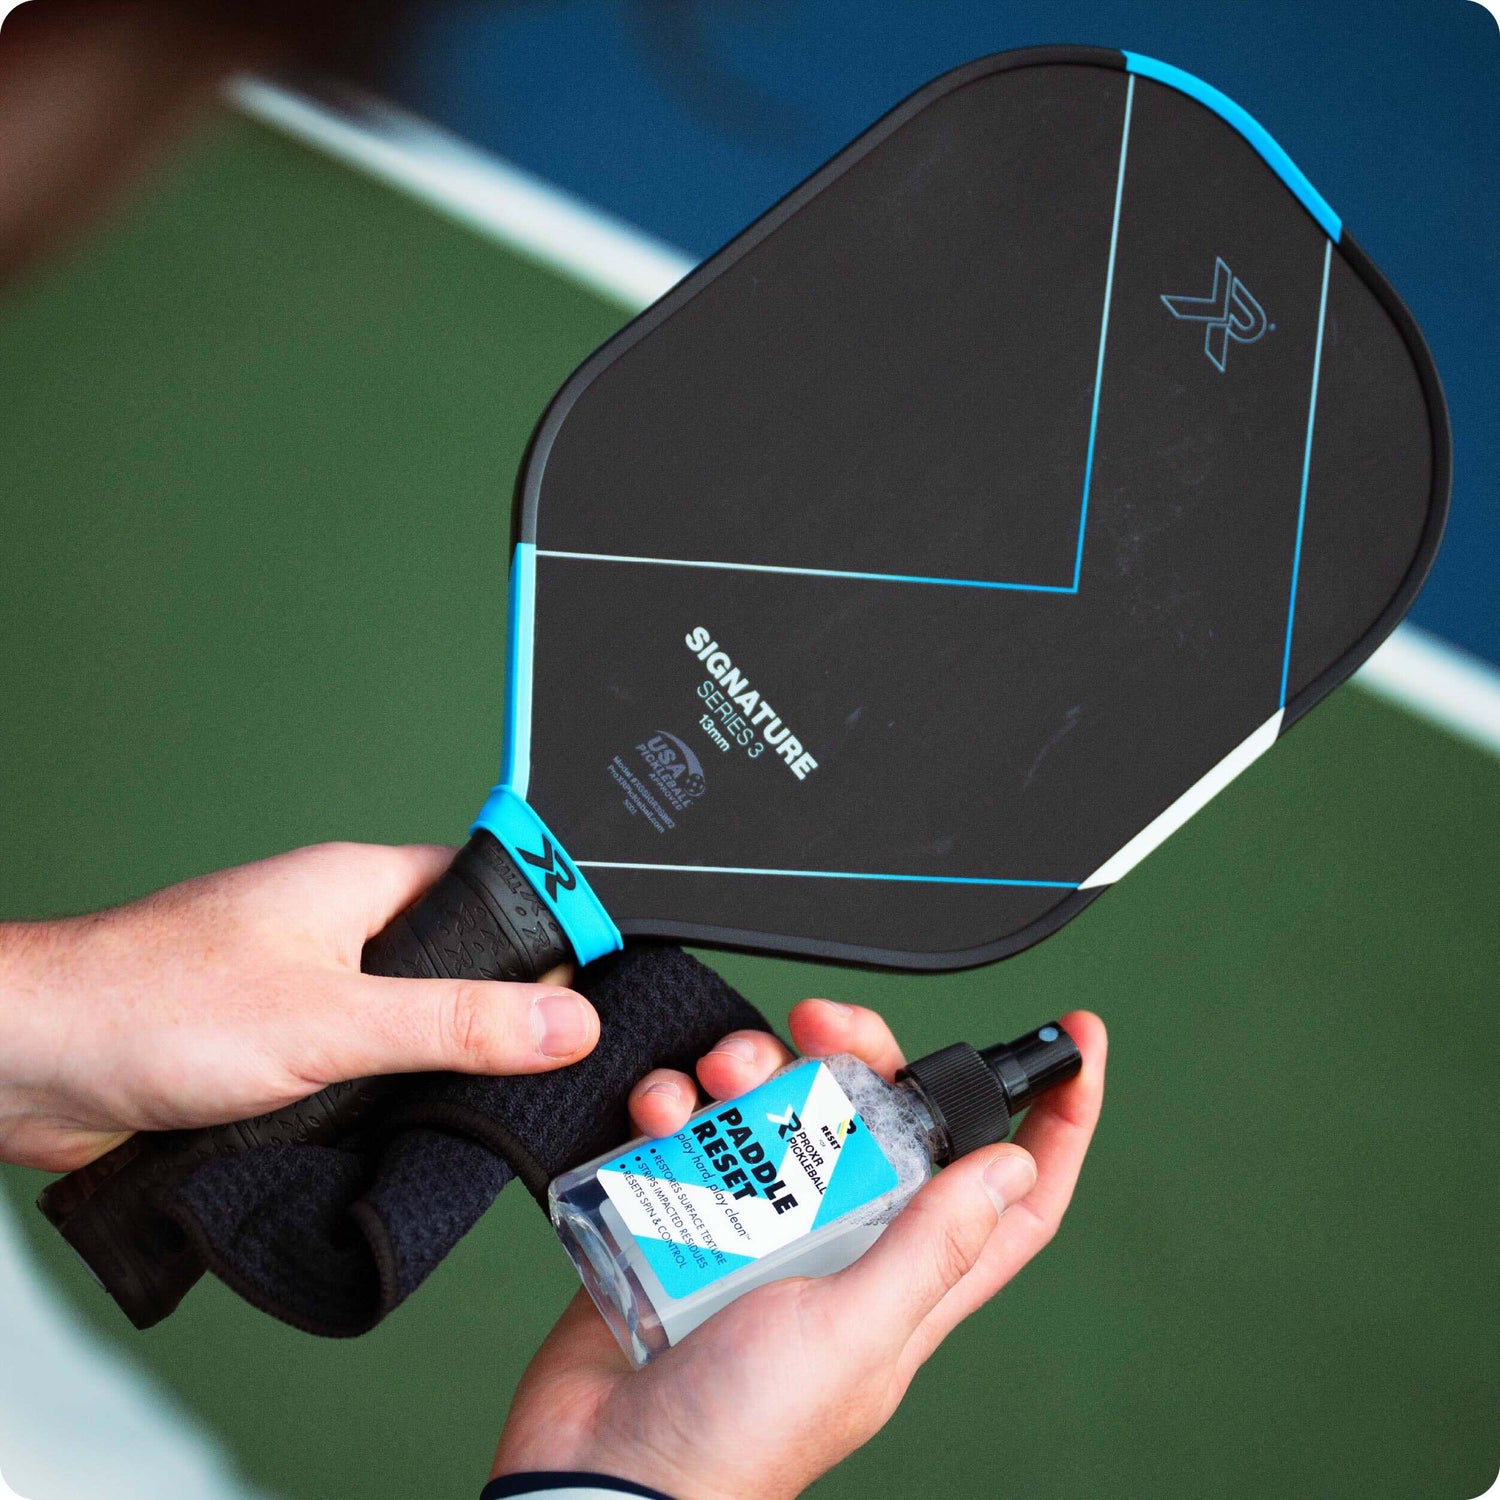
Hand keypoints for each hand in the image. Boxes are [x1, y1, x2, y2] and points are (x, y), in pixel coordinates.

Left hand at [0, 842, 595, 1169]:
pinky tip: (401, 1131)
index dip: (550, 933)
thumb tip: (565, 1022)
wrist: (26, 1064)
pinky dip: (383, 1095)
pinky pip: (363, 1063)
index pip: (493, 889)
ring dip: (432, 1066)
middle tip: (548, 1071)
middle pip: (459, 963)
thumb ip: (454, 1023)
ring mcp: (309, 985)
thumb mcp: (331, 1020)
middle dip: (497, 1017)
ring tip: (479, 1109)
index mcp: (364, 884)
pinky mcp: (278, 1045)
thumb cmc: (152, 1006)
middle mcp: (342, 927)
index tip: (602, 988)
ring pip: (411, 1022)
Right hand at [494, 1001, 1106, 1499]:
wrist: (598, 1469)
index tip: (1077, 1045)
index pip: (1011, 1200)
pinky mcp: (684, 1213)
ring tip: (720, 1078)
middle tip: (822, 1021)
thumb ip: (932, 1250)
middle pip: (883, 1118)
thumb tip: (1014, 1169)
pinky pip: (695, 1131)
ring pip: (785, 1108)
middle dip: (863, 1052)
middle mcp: (842, 1243)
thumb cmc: (736, 1436)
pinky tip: (659, 1114)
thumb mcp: (851, 1335)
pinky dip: (675, 1107)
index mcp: (905, 1284)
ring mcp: (762, 1226)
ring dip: (751, 1071)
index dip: (1055, 1127)